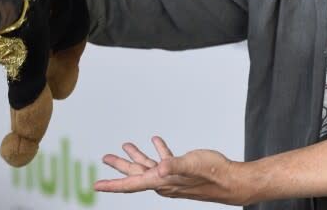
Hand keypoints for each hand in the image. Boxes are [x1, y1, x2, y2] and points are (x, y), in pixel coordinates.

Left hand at [94, 136, 251, 205]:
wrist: (230, 180)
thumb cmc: (212, 173)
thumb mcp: (192, 165)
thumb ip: (175, 165)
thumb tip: (160, 167)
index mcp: (161, 181)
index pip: (131, 185)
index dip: (112, 184)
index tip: (95, 185)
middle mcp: (164, 182)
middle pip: (135, 175)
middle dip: (119, 167)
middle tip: (105, 158)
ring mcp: (172, 177)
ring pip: (148, 167)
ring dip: (137, 156)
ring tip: (126, 146)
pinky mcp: (181, 171)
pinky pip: (164, 161)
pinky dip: (159, 151)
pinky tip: (157, 141)